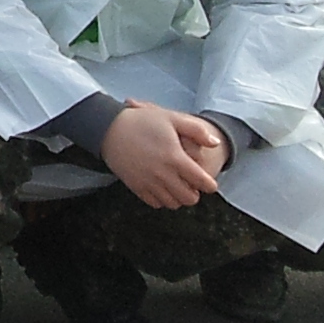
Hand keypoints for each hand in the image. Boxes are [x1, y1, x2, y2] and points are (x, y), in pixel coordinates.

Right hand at [104, 101, 229, 208]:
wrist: (109, 128)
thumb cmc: (141, 121)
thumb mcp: (172, 118)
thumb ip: (197, 131)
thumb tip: (215, 143)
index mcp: (176, 159)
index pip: (203, 183)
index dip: (210, 185)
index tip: (208, 182)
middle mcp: (163, 175)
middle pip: (189, 198)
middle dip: (195, 193)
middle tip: (192, 184)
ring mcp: (149, 182)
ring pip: (173, 203)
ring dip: (179, 197)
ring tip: (177, 186)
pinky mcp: (136, 187)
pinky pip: (155, 203)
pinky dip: (162, 199)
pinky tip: (162, 187)